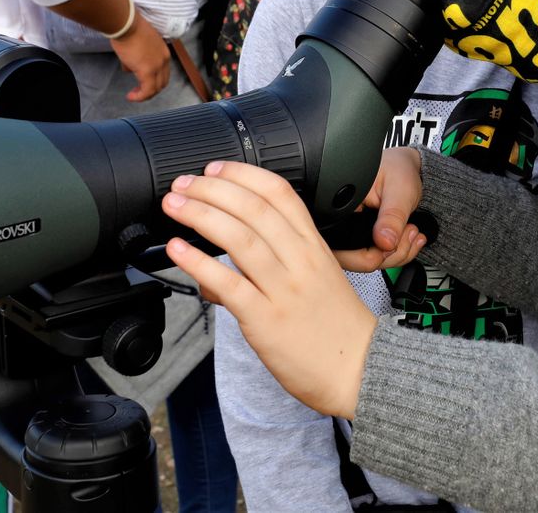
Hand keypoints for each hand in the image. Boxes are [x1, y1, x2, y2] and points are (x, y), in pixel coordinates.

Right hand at [110, 14, 169, 101]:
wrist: (126, 24)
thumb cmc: (128, 29)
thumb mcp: (137, 45)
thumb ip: (136, 59)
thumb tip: (129, 69)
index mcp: (163, 52)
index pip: (163, 72)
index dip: (154, 80)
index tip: (141, 83)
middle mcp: (164, 60)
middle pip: (162, 82)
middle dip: (151, 89)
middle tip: (138, 91)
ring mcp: (157, 66)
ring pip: (156, 88)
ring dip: (145, 94)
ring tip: (133, 95)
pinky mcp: (147, 71)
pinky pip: (147, 90)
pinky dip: (140, 96)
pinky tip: (131, 96)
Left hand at [162, 160, 379, 418]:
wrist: (361, 369)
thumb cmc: (337, 327)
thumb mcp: (317, 280)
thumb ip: (271, 267)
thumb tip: (217, 270)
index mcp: (314, 245)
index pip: (280, 194)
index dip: (244, 175)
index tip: (215, 169)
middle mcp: (300, 260)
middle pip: (254, 209)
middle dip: (212, 189)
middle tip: (183, 184)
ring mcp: (284, 288)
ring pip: (239, 238)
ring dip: (201, 215)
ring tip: (175, 206)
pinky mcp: (267, 319)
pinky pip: (228, 284)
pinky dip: (198, 263)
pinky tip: (179, 250)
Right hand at [334, 147, 426, 272]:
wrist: (407, 169)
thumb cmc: (398, 170)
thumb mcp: (399, 189)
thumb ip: (392, 216)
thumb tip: (384, 242)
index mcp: (337, 206)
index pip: (342, 246)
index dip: (369, 253)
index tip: (392, 241)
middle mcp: (339, 221)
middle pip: (353, 260)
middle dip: (386, 255)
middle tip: (407, 233)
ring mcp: (350, 232)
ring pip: (366, 262)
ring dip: (395, 254)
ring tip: (411, 231)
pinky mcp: (362, 238)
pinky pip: (375, 258)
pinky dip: (396, 253)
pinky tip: (408, 237)